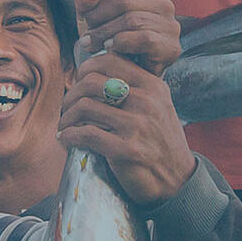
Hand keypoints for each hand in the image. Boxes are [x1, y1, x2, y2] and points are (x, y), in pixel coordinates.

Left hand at [57, 51, 195, 205]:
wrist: (177, 179)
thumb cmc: (159, 143)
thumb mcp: (156, 107)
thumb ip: (134, 89)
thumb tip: (95, 76)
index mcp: (152, 86)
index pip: (110, 61)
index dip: (86, 69)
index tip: (78, 84)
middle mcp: (145, 101)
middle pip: (91, 82)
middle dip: (71, 95)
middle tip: (66, 108)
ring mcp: (137, 125)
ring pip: (85, 107)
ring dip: (67, 118)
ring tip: (64, 126)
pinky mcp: (127, 150)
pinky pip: (87, 135)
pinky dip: (69, 136)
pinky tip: (65, 140)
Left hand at [74, 0, 179, 75]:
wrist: (123, 77)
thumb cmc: (109, 41)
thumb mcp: (91, 18)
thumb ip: (85, 1)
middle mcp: (163, 1)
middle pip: (123, 0)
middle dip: (98, 16)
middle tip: (85, 32)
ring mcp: (170, 24)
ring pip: (132, 20)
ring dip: (104, 33)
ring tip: (90, 43)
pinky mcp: (171, 46)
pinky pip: (144, 38)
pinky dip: (122, 43)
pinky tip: (110, 49)